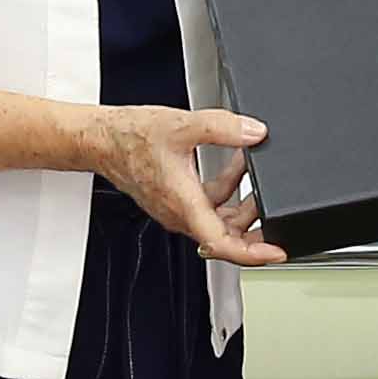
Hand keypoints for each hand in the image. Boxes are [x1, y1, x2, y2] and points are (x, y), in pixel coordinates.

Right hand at [92, 105, 286, 265]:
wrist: (100, 139)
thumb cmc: (128, 138)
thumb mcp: (182, 125)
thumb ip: (223, 128)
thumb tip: (254, 133)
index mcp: (184, 205)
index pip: (223, 244)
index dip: (254, 253)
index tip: (277, 253)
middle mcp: (180, 215)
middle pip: (227, 237)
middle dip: (255, 224)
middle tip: (275, 208)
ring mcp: (176, 210)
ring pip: (219, 221)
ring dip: (240, 203)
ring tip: (254, 175)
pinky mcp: (174, 202)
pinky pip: (208, 207)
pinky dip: (225, 191)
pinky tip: (233, 167)